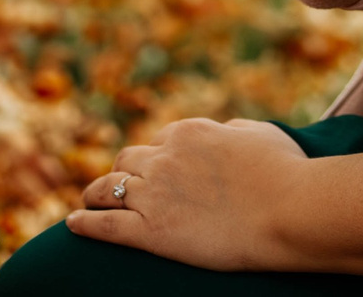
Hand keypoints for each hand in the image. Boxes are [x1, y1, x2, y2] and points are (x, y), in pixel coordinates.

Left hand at [68, 117, 313, 270]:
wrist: (290, 211)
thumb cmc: (288, 174)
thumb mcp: (263, 134)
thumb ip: (237, 129)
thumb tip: (226, 130)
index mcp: (190, 132)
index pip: (161, 139)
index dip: (157, 155)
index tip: (156, 168)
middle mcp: (165, 158)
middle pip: (128, 160)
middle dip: (122, 171)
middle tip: (117, 185)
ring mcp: (154, 194)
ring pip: (108, 188)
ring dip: (95, 194)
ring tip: (86, 201)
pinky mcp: (150, 232)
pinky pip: (105, 226)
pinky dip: (85, 223)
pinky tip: (72, 224)